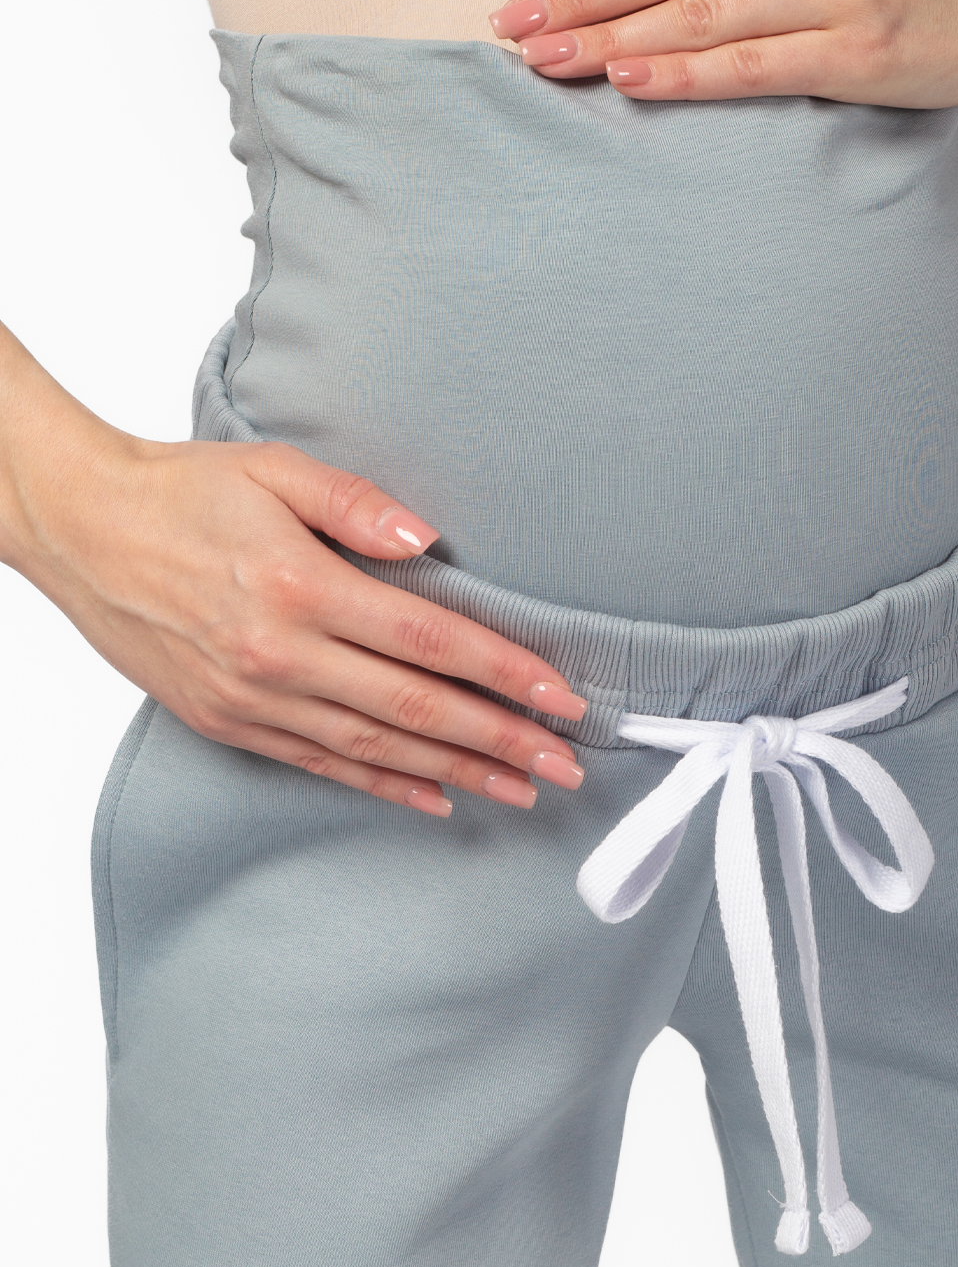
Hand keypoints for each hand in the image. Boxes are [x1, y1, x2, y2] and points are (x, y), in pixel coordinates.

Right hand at [0, 333, 587, 817]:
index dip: (504, 672)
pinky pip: (323, 765)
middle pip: (417, 709)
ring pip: (378, 750)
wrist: (81, 530)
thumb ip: (358, 504)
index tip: (561, 695)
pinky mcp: (231, 723)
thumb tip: (431, 539)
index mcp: (301, 586)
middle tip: (566, 763)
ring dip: (459, 773)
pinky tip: (436, 797)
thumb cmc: (182, 491)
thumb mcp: (274, 469)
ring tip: (522, 788)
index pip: (429, 639)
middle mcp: (281, 653)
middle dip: (502, 739)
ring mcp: (255, 698)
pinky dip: (385, 786)